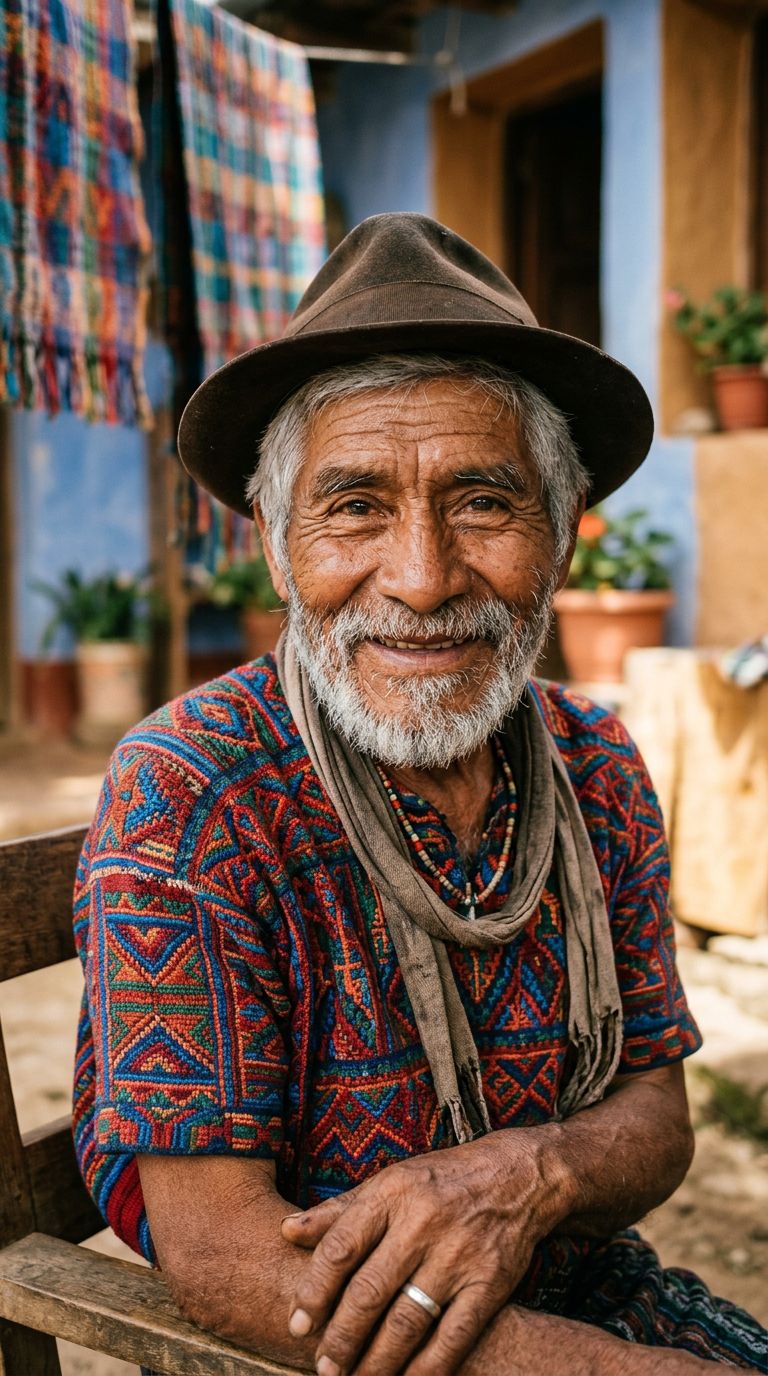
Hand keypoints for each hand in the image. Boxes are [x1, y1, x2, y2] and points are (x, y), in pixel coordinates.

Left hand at [281, 1131, 569, 1375]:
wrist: (518, 1176)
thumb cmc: (441, 1181)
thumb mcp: (390, 1182)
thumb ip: (339, 1211)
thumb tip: (287, 1231)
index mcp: (392, 1194)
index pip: (341, 1247)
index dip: (314, 1291)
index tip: (297, 1325)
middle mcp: (423, 1224)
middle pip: (371, 1291)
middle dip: (342, 1338)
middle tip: (323, 1368)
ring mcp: (459, 1256)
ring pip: (408, 1321)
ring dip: (377, 1361)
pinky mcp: (490, 1284)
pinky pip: (453, 1337)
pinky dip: (427, 1368)